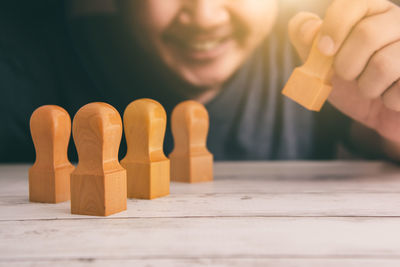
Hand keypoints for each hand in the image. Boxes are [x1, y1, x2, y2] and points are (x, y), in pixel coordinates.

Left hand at [289, 0, 399, 143]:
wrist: (378, 114)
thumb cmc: (350, 83)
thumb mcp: (322, 61)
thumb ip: (307, 40)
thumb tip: (307, 29)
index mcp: (373, 12)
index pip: (353, 3)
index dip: (333, 27)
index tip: (324, 50)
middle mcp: (399, 21)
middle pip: (367, 33)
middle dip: (346, 65)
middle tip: (348, 76)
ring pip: (383, 65)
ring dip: (367, 87)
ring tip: (372, 87)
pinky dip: (388, 100)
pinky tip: (391, 96)